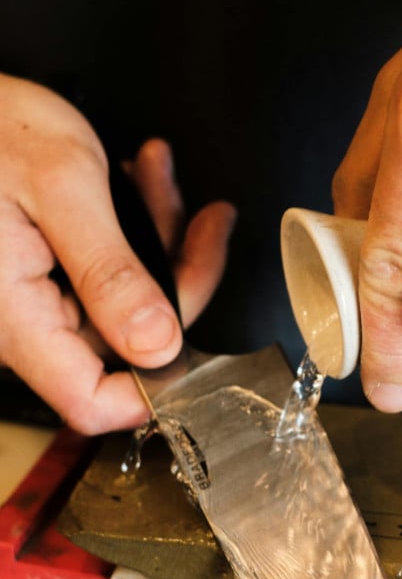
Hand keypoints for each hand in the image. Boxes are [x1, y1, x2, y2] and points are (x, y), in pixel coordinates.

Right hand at [0, 75, 234, 433]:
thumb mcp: (62, 185)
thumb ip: (111, 271)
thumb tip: (158, 345)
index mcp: (16, 318)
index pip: (91, 401)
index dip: (153, 390)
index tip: (205, 345)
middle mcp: (24, 321)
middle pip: (131, 342)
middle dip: (178, 276)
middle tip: (202, 221)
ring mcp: (38, 299)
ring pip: (131, 302)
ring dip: (160, 238)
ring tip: (157, 177)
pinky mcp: (47, 275)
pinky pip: (110, 273)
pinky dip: (134, 228)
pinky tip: (136, 182)